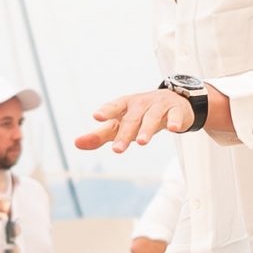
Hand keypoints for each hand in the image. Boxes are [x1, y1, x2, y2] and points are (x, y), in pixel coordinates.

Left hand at [78, 88, 195, 152]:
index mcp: (125, 105)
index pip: (114, 107)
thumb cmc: (140, 115)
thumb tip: (76, 143)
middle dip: (125, 134)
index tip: (96, 117)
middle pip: (132, 118)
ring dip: (147, 129)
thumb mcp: (120, 123)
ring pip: (152, 117)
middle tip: (117, 150)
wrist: (174, 102)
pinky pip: (174, 116)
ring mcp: (159, 106)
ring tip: (142, 142)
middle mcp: (141, 103)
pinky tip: (173, 129)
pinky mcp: (176, 111)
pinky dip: (174, 121)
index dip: (106, 111)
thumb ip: (100, 134)